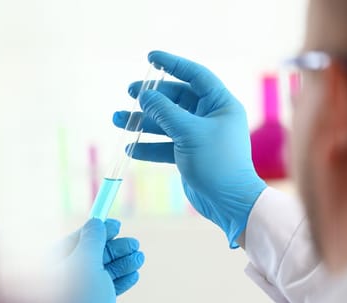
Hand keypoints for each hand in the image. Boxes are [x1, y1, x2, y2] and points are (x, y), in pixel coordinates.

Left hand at [50, 219, 143, 302]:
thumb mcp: (85, 263)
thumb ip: (92, 241)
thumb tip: (95, 224)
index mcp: (54, 265)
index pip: (75, 240)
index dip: (96, 230)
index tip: (116, 224)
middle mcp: (64, 278)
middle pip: (92, 254)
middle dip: (114, 248)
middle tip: (134, 243)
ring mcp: (78, 293)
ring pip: (102, 271)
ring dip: (123, 262)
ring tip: (139, 257)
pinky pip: (107, 287)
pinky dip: (121, 280)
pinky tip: (134, 274)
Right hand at [113, 51, 266, 247]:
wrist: (228, 202)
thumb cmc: (216, 163)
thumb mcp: (188, 132)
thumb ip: (164, 111)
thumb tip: (145, 95)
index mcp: (220, 104)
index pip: (195, 75)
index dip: (173, 64)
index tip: (151, 57)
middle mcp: (210, 117)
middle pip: (176, 99)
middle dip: (152, 97)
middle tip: (130, 92)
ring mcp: (199, 136)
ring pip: (167, 123)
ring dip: (144, 122)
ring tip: (119, 120)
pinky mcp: (189, 155)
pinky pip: (165, 145)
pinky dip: (149, 146)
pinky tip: (131, 148)